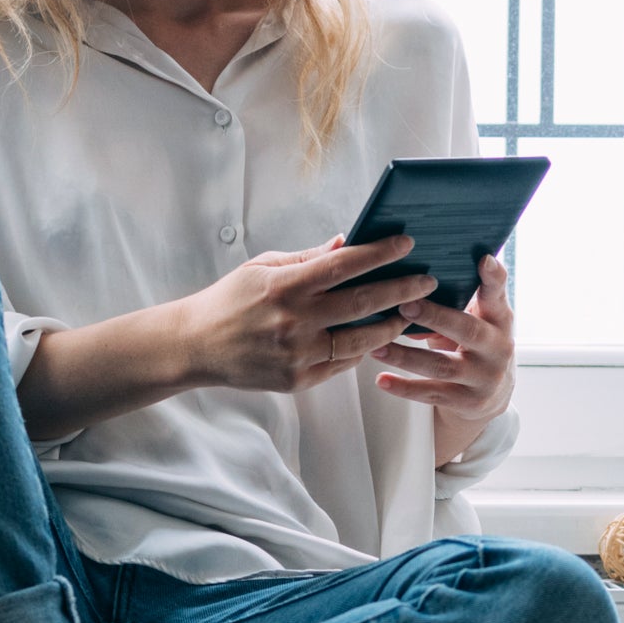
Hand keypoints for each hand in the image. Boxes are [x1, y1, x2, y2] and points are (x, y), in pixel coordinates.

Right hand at [180, 235, 431, 393]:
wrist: (196, 346)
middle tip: (427, 280)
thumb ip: (307, 258)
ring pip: (360, 340)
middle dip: (402, 289)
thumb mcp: (263, 268)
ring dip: (390, 325)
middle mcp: (294, 321)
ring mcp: (297, 354)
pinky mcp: (297, 380)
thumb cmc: (230, 300)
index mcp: (285, 286)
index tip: (407, 243)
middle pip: (362, 303)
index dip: (380, 253)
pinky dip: (362, 350)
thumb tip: (347, 242)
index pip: (344, 264)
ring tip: (408, 313)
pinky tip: (375, 337)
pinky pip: (341, 364)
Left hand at [375, 254, 518, 462]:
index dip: (493, 277)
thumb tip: (409, 289)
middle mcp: (498, 347)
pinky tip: (382, 380)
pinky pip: (431, 394)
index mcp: (499, 319)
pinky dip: (404, 388)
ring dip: (405, 356)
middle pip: (467, 330)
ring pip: (441, 366)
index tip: (483, 259)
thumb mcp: (476, 320)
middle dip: (435, 317)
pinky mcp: (468, 402)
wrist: (492, 396)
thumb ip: (455, 301)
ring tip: (377, 346)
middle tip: (405, 304)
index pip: (498, 293)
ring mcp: (484, 377)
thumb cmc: (474, 344)